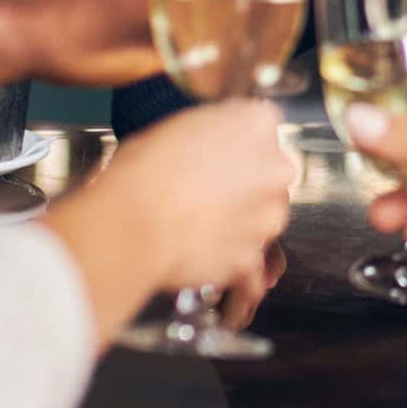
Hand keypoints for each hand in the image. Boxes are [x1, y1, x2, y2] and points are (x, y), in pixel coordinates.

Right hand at [44, 102, 295, 334]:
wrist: (133, 222)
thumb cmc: (142, 173)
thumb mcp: (175, 127)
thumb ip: (210, 133)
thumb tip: (207, 146)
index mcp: (254, 123)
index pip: (262, 128)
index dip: (239, 143)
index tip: (224, 153)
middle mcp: (273, 167)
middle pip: (269, 176)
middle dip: (244, 186)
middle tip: (208, 193)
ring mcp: (268, 215)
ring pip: (263, 220)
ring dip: (241, 227)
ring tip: (203, 232)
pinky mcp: (253, 255)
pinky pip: (252, 272)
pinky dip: (238, 280)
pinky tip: (224, 284)